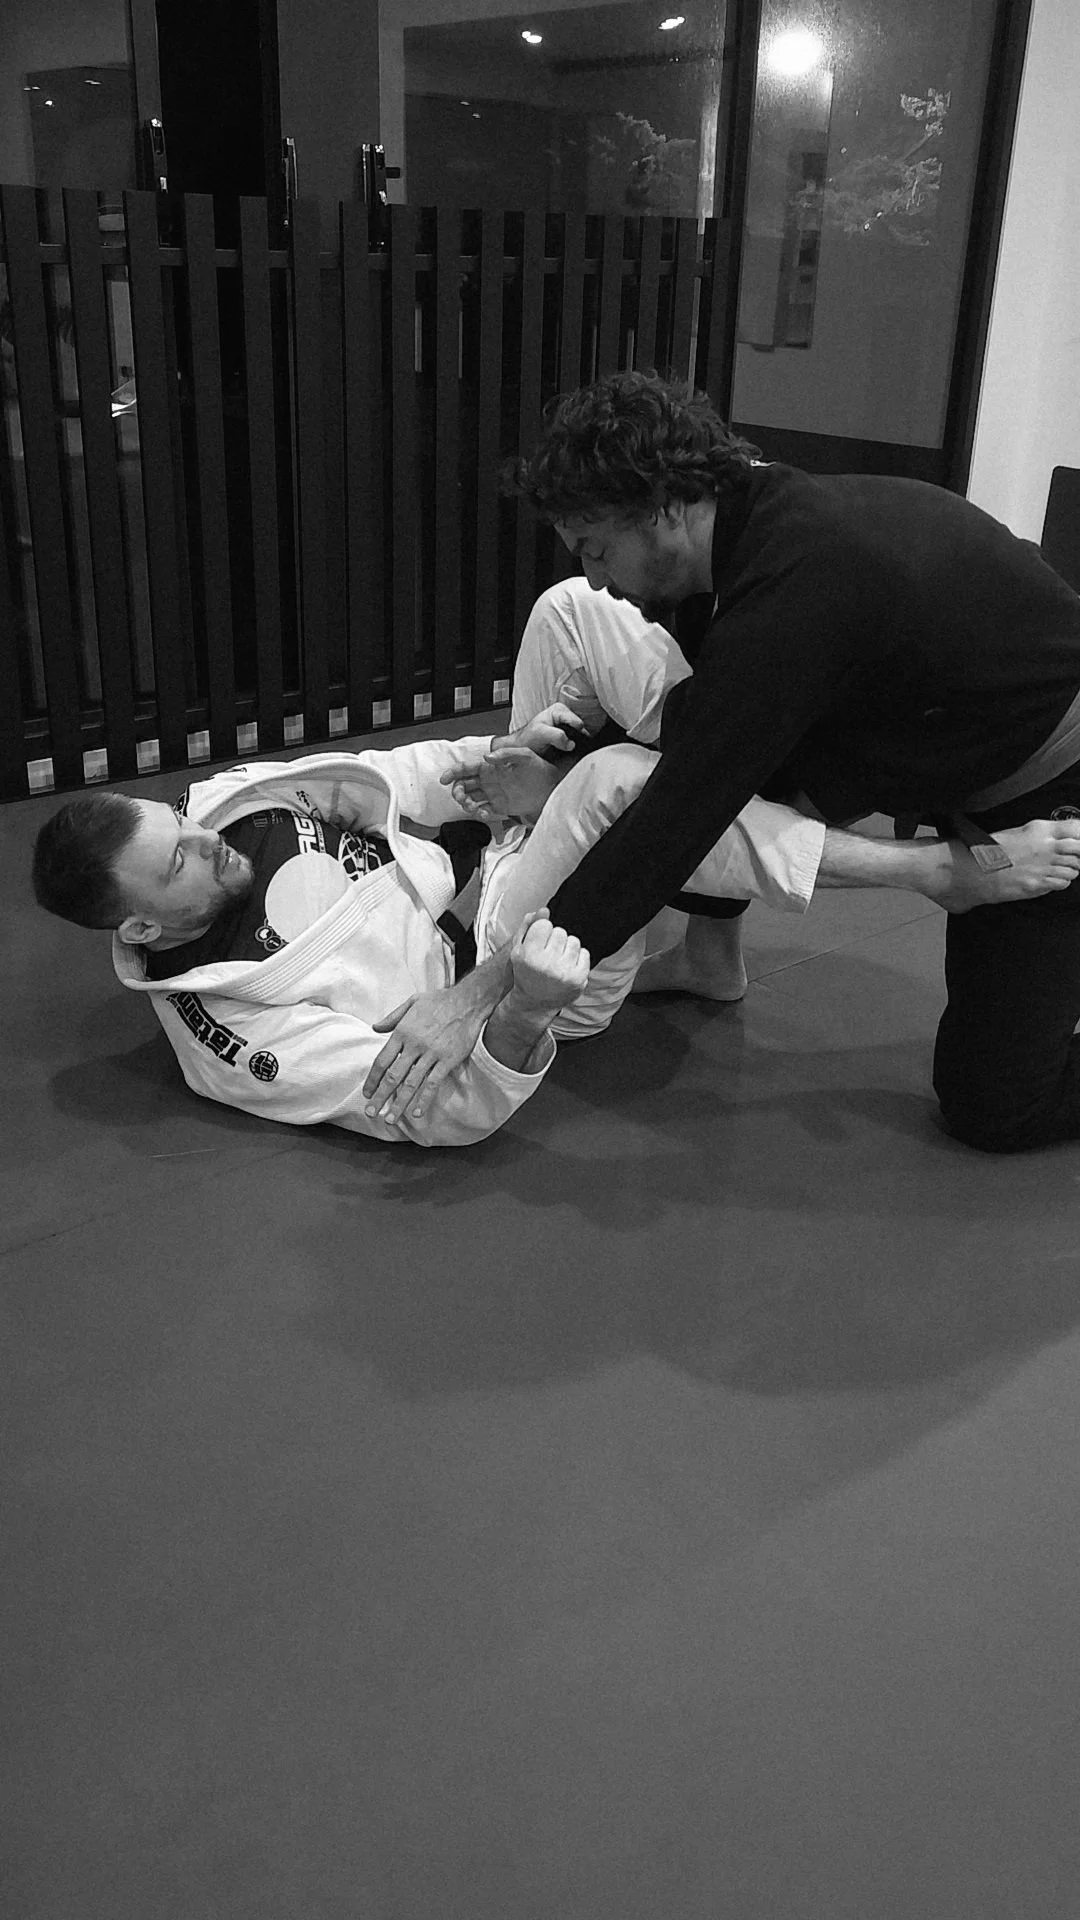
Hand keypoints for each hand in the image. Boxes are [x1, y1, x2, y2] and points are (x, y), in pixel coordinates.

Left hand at [363, 953, 508, 1122]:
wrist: (468, 1001)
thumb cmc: (440, 1000)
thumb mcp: (412, 1002)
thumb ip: (392, 1017)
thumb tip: (375, 1028)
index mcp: (402, 1032)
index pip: (382, 1061)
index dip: (373, 1079)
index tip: (367, 1093)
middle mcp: (414, 1045)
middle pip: (393, 1076)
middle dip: (380, 1097)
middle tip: (371, 1112)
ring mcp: (431, 1054)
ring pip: (411, 1084)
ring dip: (399, 1103)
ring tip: (390, 1118)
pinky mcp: (448, 1060)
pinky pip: (433, 1083)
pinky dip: (424, 1099)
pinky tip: (417, 1112)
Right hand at [442, 746, 564, 825]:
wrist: (551, 787)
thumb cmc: (539, 767)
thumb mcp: (524, 755)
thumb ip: (505, 754)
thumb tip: (486, 758)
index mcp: (490, 767)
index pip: (466, 769)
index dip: (452, 773)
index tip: (444, 779)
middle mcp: (489, 780)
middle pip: (463, 785)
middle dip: (458, 791)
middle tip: (462, 797)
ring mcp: (493, 794)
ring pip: (470, 799)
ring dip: (466, 804)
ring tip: (473, 807)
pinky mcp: (500, 807)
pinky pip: (483, 811)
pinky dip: (479, 814)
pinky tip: (484, 813)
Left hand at [502, 702, 587, 756]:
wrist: (522, 748)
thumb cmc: (528, 738)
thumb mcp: (539, 733)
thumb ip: (556, 736)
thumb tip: (571, 744)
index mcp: (560, 710)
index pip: (577, 723)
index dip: (574, 734)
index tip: (564, 743)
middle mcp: (566, 717)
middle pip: (582, 730)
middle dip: (576, 739)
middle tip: (563, 748)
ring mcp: (569, 728)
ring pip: (582, 738)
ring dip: (576, 746)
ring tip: (564, 751)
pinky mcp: (570, 738)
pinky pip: (579, 744)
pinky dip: (575, 750)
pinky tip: (566, 753)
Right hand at [509, 908, 589, 1011]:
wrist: (534, 1002)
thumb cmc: (526, 973)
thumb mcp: (518, 949)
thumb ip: (528, 927)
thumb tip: (544, 910)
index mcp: (529, 955)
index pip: (544, 925)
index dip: (541, 932)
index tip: (538, 943)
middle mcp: (547, 964)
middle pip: (560, 931)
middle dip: (555, 939)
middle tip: (548, 953)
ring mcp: (565, 972)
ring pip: (574, 941)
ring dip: (567, 947)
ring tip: (558, 960)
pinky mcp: (579, 979)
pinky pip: (585, 953)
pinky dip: (578, 957)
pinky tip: (567, 966)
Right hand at [937, 819, 1079, 911]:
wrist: (974, 871)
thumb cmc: (991, 851)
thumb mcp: (1017, 833)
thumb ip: (1041, 834)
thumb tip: (1060, 837)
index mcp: (1040, 830)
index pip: (1077, 829)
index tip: (1077, 839)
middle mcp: (1046, 848)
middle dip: (1078, 853)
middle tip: (1070, 855)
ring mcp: (1044, 868)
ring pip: (1074, 868)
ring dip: (1070, 868)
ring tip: (1057, 867)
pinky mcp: (1039, 885)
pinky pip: (1063, 883)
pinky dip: (1061, 881)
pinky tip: (1050, 878)